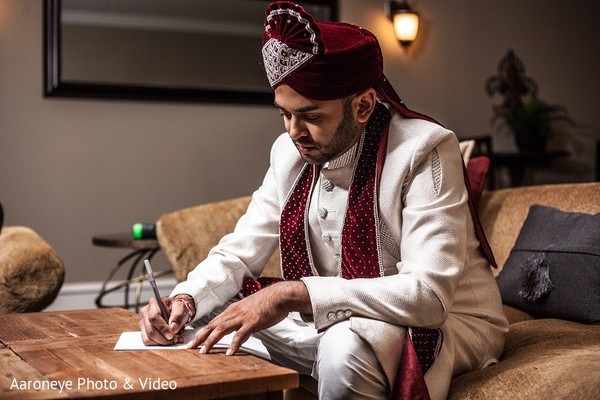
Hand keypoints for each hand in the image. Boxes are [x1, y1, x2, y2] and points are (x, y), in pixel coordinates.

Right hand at [139, 295, 192, 344]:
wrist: (176, 311)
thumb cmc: (177, 308)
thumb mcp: (181, 308)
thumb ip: (177, 318)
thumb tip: (172, 329)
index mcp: (154, 303)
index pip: (154, 317)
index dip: (162, 328)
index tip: (171, 335)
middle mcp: (145, 313)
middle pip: (150, 330)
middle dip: (163, 338)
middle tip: (174, 340)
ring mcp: (143, 323)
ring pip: (148, 339)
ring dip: (161, 342)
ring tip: (172, 340)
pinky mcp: (144, 332)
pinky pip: (148, 342)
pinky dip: (158, 344)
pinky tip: (167, 341)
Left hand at [188, 281, 310, 354]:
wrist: (279, 295)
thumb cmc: (266, 303)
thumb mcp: (248, 310)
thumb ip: (239, 319)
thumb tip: (234, 330)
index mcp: (232, 311)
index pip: (212, 323)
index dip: (201, 333)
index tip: (192, 342)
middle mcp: (234, 313)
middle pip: (212, 326)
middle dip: (200, 338)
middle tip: (189, 348)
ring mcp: (242, 317)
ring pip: (222, 329)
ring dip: (211, 341)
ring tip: (203, 352)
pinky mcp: (253, 322)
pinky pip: (241, 334)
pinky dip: (234, 344)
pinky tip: (229, 353)